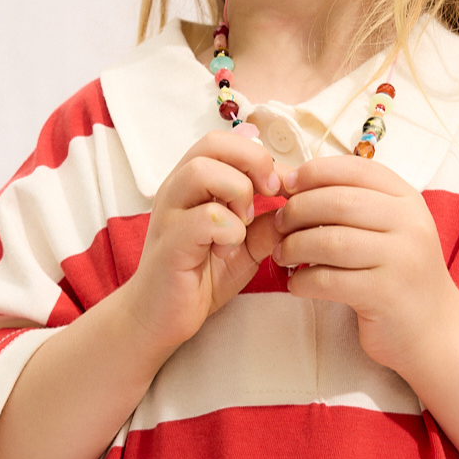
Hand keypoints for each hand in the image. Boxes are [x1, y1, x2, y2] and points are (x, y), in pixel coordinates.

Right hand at [122, 131, 283, 357]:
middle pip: (213, 143)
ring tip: (244, 225)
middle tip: (270, 195)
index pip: (226, 140)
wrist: (161, 318)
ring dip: (238, 194)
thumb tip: (297, 202)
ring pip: (203, 171)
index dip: (261, 157)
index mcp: (193, 183)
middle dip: (253, 163)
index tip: (282, 187)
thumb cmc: (199, 276)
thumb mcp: (244, 245)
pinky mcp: (170, 244)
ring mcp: (169, 214)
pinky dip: (229, 231)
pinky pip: (204, 218)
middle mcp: (176, 189)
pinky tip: (227, 250)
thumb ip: (266, 221)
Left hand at [271, 156, 458, 381]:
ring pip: (330, 241)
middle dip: (297, 210)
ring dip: (294, 246)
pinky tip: (296, 284)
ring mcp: (401, 260)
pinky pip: (329, 280)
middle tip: (278, 224)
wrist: (435, 329)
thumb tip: (286, 176)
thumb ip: (345, 200)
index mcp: (408, 200)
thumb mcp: (385, 228)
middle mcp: (410, 225)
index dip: (314, 173)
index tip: (287, 186)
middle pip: (338, 202)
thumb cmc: (398, 273)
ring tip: (281, 254)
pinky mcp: (385, 295)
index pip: (355, 169)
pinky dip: (303, 281)